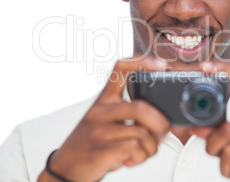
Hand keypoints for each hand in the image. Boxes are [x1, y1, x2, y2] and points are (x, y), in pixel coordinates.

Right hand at [38, 56, 170, 181]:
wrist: (66, 167)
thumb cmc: (92, 142)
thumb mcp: (106, 120)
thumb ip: (129, 113)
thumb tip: (163, 119)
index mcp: (104, 99)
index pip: (121, 68)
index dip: (142, 62)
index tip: (161, 65)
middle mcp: (100, 111)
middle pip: (141, 108)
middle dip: (161, 124)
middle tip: (162, 134)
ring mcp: (99, 131)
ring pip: (142, 133)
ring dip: (152, 147)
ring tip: (144, 152)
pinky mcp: (101, 151)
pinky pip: (134, 149)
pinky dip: (141, 157)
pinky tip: (132, 159)